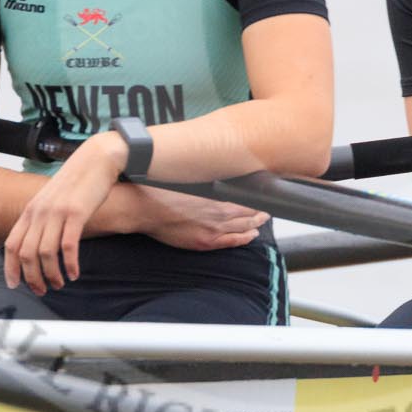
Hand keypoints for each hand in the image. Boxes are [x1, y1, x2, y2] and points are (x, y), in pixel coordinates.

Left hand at [4, 133, 124, 293]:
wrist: (96, 160)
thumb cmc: (75, 182)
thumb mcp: (50, 199)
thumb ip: (40, 218)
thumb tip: (34, 243)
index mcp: (30, 210)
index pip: (11, 244)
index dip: (10, 268)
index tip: (15, 285)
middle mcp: (39, 212)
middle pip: (27, 253)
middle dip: (32, 278)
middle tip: (42, 290)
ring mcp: (57, 212)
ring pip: (46, 253)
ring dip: (51, 275)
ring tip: (59, 284)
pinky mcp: (76, 213)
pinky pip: (68, 246)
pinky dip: (70, 264)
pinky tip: (74, 273)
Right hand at [135, 186, 267, 250]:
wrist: (143, 208)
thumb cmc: (161, 189)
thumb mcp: (189, 177)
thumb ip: (207, 176)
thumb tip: (219, 168)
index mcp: (216, 194)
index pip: (247, 195)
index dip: (258, 194)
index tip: (264, 190)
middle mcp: (220, 212)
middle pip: (249, 211)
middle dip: (260, 209)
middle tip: (268, 206)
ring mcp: (214, 229)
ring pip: (244, 226)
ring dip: (256, 222)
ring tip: (263, 219)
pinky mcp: (205, 242)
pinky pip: (232, 241)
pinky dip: (245, 238)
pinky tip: (252, 235)